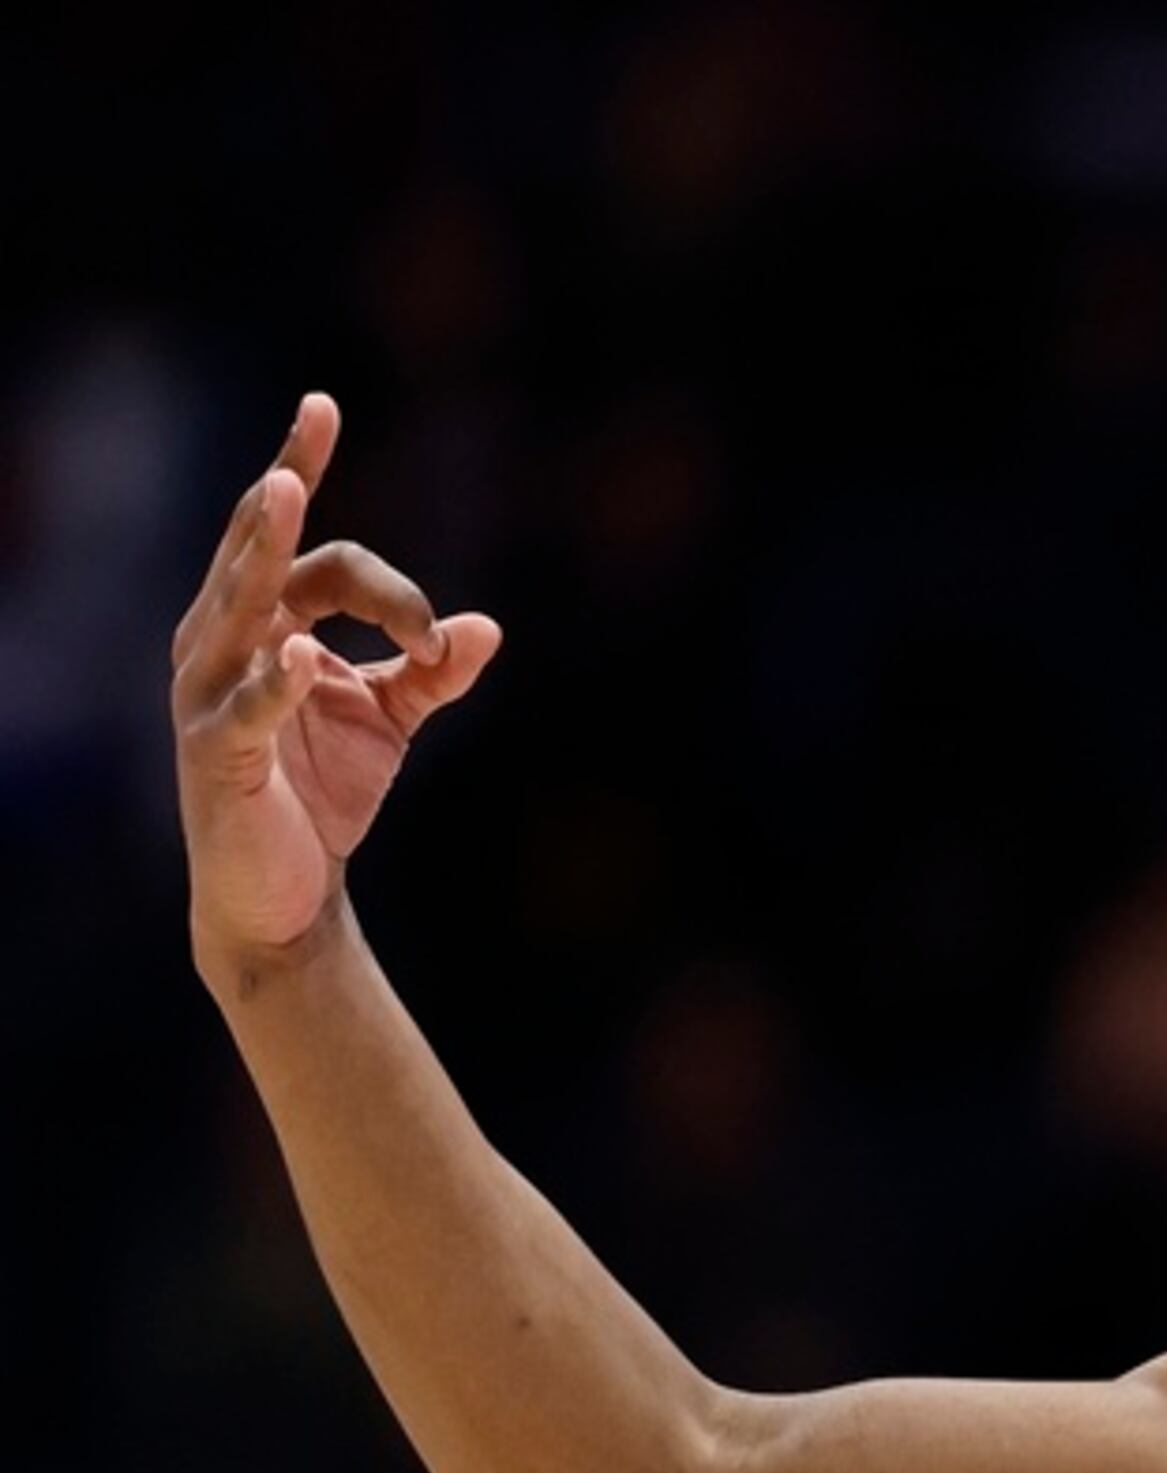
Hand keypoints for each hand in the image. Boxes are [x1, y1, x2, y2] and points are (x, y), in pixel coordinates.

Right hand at [171, 393, 502, 959]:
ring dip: (263, 552)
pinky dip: (274, 681)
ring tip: (285, 494)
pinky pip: (245, 707)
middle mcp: (224, 642)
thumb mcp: (388, 719)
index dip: (386, 583)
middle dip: (287, 488)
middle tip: (314, 423)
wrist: (287, 889)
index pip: (313, 560)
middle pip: (267, 553)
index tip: (431, 624)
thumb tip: (489, 626)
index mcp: (265, 624)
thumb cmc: (324, 789)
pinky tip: (301, 655)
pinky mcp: (216, 753)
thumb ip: (432, 670)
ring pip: (240, 607)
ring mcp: (211, 692)